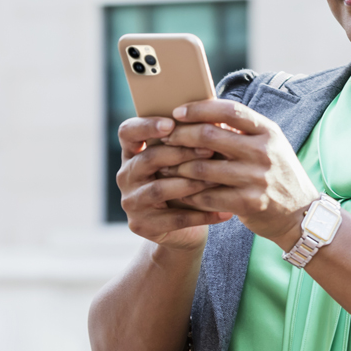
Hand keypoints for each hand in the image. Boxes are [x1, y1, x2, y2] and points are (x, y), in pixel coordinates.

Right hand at [116, 116, 232, 250]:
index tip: (170, 124)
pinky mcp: (140, 224)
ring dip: (192, 183)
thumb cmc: (187, 183)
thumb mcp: (185, 161)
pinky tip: (224, 212)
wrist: (182, 231)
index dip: (146, 126)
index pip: (127, 132)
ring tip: (218, 180)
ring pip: (160, 188)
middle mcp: (126, 175)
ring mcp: (131, 201)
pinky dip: (201, 215)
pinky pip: (173, 218)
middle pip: (149, 158)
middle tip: (211, 149)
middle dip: (182, 153)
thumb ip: (191, 141)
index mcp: (132, 152)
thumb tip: (219, 119)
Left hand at [161, 100, 318, 247]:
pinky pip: (208, 196)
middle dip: (182, 136)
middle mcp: (264, 152)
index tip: (178, 112)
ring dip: (179, 167)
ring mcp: (257, 179)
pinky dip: (190, 193)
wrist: (301, 214)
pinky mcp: (249, 204)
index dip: (199, 109)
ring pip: (203, 168)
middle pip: (210, 136)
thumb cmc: (277, 174)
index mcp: (268, 132)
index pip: (229, 110)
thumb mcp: (269, 145)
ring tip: (165, 165)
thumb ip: (242, 131)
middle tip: (167, 139)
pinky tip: (180, 190)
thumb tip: (203, 112)